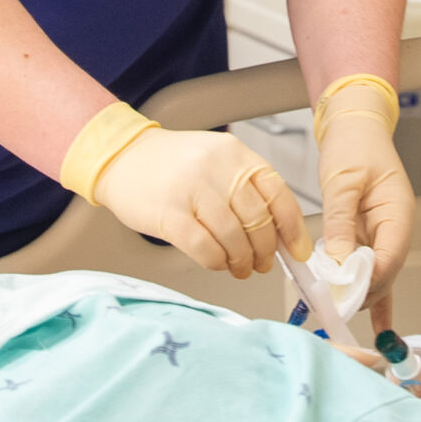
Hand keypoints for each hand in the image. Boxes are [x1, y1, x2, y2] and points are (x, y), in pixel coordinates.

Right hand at [94, 126, 307, 279]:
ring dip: (241, 261)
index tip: (297, 251)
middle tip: (262, 263)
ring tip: (239, 267)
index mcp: (236, 154)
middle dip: (265, 251)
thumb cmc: (173, 165)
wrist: (123, 157)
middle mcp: (217, 168)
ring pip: (234, 238)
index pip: (278, 193)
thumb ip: (247, 190)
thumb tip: (280, 234)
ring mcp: (192, 189)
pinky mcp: (169, 214)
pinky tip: (216, 262)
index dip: (293, 228)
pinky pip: (205, 249)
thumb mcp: (217, 162)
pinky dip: (216, 262)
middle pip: (258, 221)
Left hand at [315, 78, 413, 333]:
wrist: (355, 126)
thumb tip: (338, 262)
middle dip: (361, 293)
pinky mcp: (371, 236)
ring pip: (378, 275)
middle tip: (331, 307)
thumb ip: (340, 223)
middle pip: (385, 274)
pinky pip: (373, 270)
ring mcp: (385, 234)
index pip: (389, 258)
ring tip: (337, 313)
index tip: (344, 296)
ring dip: (359, 293)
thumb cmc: (354, 145)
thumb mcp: (342, 182)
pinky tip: (376, 323)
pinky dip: (372, 295)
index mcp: (397, 213)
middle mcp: (396, 228)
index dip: (368, 281)